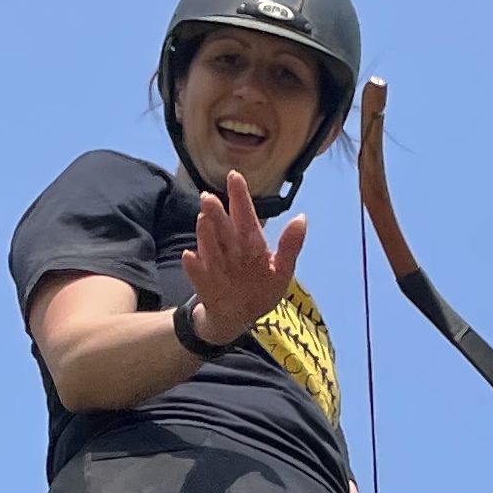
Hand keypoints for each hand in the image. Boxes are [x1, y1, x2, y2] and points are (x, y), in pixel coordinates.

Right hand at [180, 170, 305, 343]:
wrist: (240, 318)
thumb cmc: (261, 289)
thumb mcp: (282, 271)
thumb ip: (290, 246)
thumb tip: (302, 217)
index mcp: (251, 242)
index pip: (245, 215)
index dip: (240, 196)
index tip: (234, 175)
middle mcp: (231, 248)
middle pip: (224, 227)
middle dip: (217, 212)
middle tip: (208, 197)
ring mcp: (215, 264)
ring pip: (210, 245)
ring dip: (205, 233)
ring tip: (203, 219)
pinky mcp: (205, 282)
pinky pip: (198, 273)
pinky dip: (194, 266)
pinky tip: (189, 256)